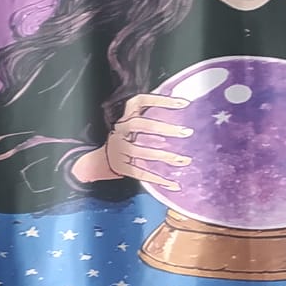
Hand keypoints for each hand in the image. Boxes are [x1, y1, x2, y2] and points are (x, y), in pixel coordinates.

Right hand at [78, 92, 193, 190]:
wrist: (99, 161)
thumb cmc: (125, 141)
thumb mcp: (132, 126)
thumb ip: (149, 120)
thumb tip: (180, 115)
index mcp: (125, 117)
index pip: (141, 101)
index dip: (161, 100)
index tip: (184, 103)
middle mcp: (120, 130)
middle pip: (142, 125)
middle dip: (165, 128)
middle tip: (186, 132)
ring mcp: (118, 149)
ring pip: (143, 152)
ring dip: (165, 156)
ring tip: (184, 160)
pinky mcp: (120, 167)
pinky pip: (140, 173)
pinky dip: (158, 180)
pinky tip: (173, 185)